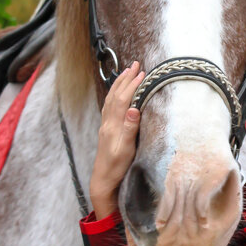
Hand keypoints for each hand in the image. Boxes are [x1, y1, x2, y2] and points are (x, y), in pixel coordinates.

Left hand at [90, 62, 144, 218]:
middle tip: (136, 64)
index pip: (122, 100)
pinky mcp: (106, 130)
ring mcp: (105, 126)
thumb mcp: (126, 150)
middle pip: (115, 95)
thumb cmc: (116, 167)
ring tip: (127, 72)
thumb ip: (129, 128)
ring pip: (110, 99)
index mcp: (113, 126)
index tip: (142, 72)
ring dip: (119, 84)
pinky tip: (117, 93)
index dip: (132, 85)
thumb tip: (133, 108)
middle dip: (125, 78)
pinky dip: (114, 94)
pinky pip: (109, 106)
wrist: (103, 180)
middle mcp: (107, 123)